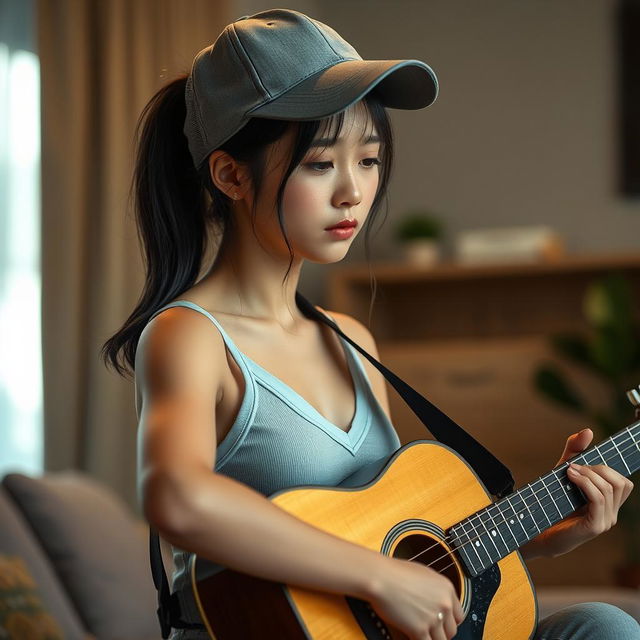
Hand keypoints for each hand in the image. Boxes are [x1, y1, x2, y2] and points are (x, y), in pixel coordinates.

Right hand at [368, 556, 463, 639]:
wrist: (381, 577)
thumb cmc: (395, 572)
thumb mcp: (423, 574)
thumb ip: (435, 590)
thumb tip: (437, 602)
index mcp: (447, 588)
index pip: (459, 616)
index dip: (448, 621)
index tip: (441, 624)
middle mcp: (444, 603)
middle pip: (452, 631)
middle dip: (440, 632)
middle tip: (428, 631)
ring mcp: (434, 617)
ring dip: (430, 638)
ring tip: (419, 634)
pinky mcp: (420, 629)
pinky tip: (411, 637)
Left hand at [533, 428, 633, 557]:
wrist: (535, 528)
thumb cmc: (551, 501)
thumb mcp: (562, 471)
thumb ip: (575, 451)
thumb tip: (588, 430)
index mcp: (608, 502)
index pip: (624, 482)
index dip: (614, 466)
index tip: (595, 456)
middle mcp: (611, 513)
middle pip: (621, 482)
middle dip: (599, 468)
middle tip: (575, 466)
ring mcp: (605, 521)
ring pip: (610, 488)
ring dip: (589, 474)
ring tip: (569, 470)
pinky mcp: (595, 526)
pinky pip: (599, 498)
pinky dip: (586, 483)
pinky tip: (571, 476)